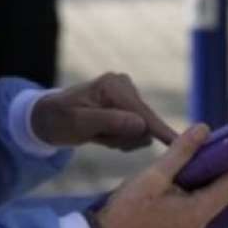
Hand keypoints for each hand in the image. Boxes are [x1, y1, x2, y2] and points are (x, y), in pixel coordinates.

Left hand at [31, 72, 177, 149]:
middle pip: (144, 122)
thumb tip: (142, 125)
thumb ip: (110, 122)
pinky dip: (121, 136)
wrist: (45, 117)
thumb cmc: (57, 120)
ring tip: (99, 136)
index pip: (143, 113)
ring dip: (121, 138)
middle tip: (101, 139)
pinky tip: (104, 134)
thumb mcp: (78, 124)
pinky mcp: (126, 103)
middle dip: (126, 138)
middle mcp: (124, 85)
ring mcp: (126, 93)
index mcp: (113, 86)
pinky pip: (135, 127)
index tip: (182, 143)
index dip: (161, 130)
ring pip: (140, 127)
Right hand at [98, 123, 227, 227]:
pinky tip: (209, 170)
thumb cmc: (126, 209)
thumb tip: (204, 129)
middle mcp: (199, 222)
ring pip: (216, 196)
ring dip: (227, 175)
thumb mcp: (153, 176)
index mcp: (198, 212)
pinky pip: (203, 201)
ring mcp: (189, 225)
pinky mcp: (179, 224)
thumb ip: (181, 152)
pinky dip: (210, 183)